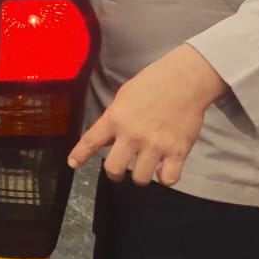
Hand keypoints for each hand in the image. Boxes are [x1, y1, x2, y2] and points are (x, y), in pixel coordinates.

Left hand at [68, 45, 228, 185]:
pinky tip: (163, 169)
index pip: (91, 141)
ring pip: (141, 178)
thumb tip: (109, 139)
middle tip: (119, 170)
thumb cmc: (154, 83)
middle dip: (115, 173)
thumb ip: (115, 118)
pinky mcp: (177, 151)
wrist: (184, 80)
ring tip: (144, 167)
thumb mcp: (124, 96)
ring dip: (140, 176)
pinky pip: (168, 179)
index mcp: (116, 118)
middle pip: (114, 168)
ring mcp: (155, 144)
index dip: (80, 155)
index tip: (73, 163)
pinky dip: (165, 178)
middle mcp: (133, 134)